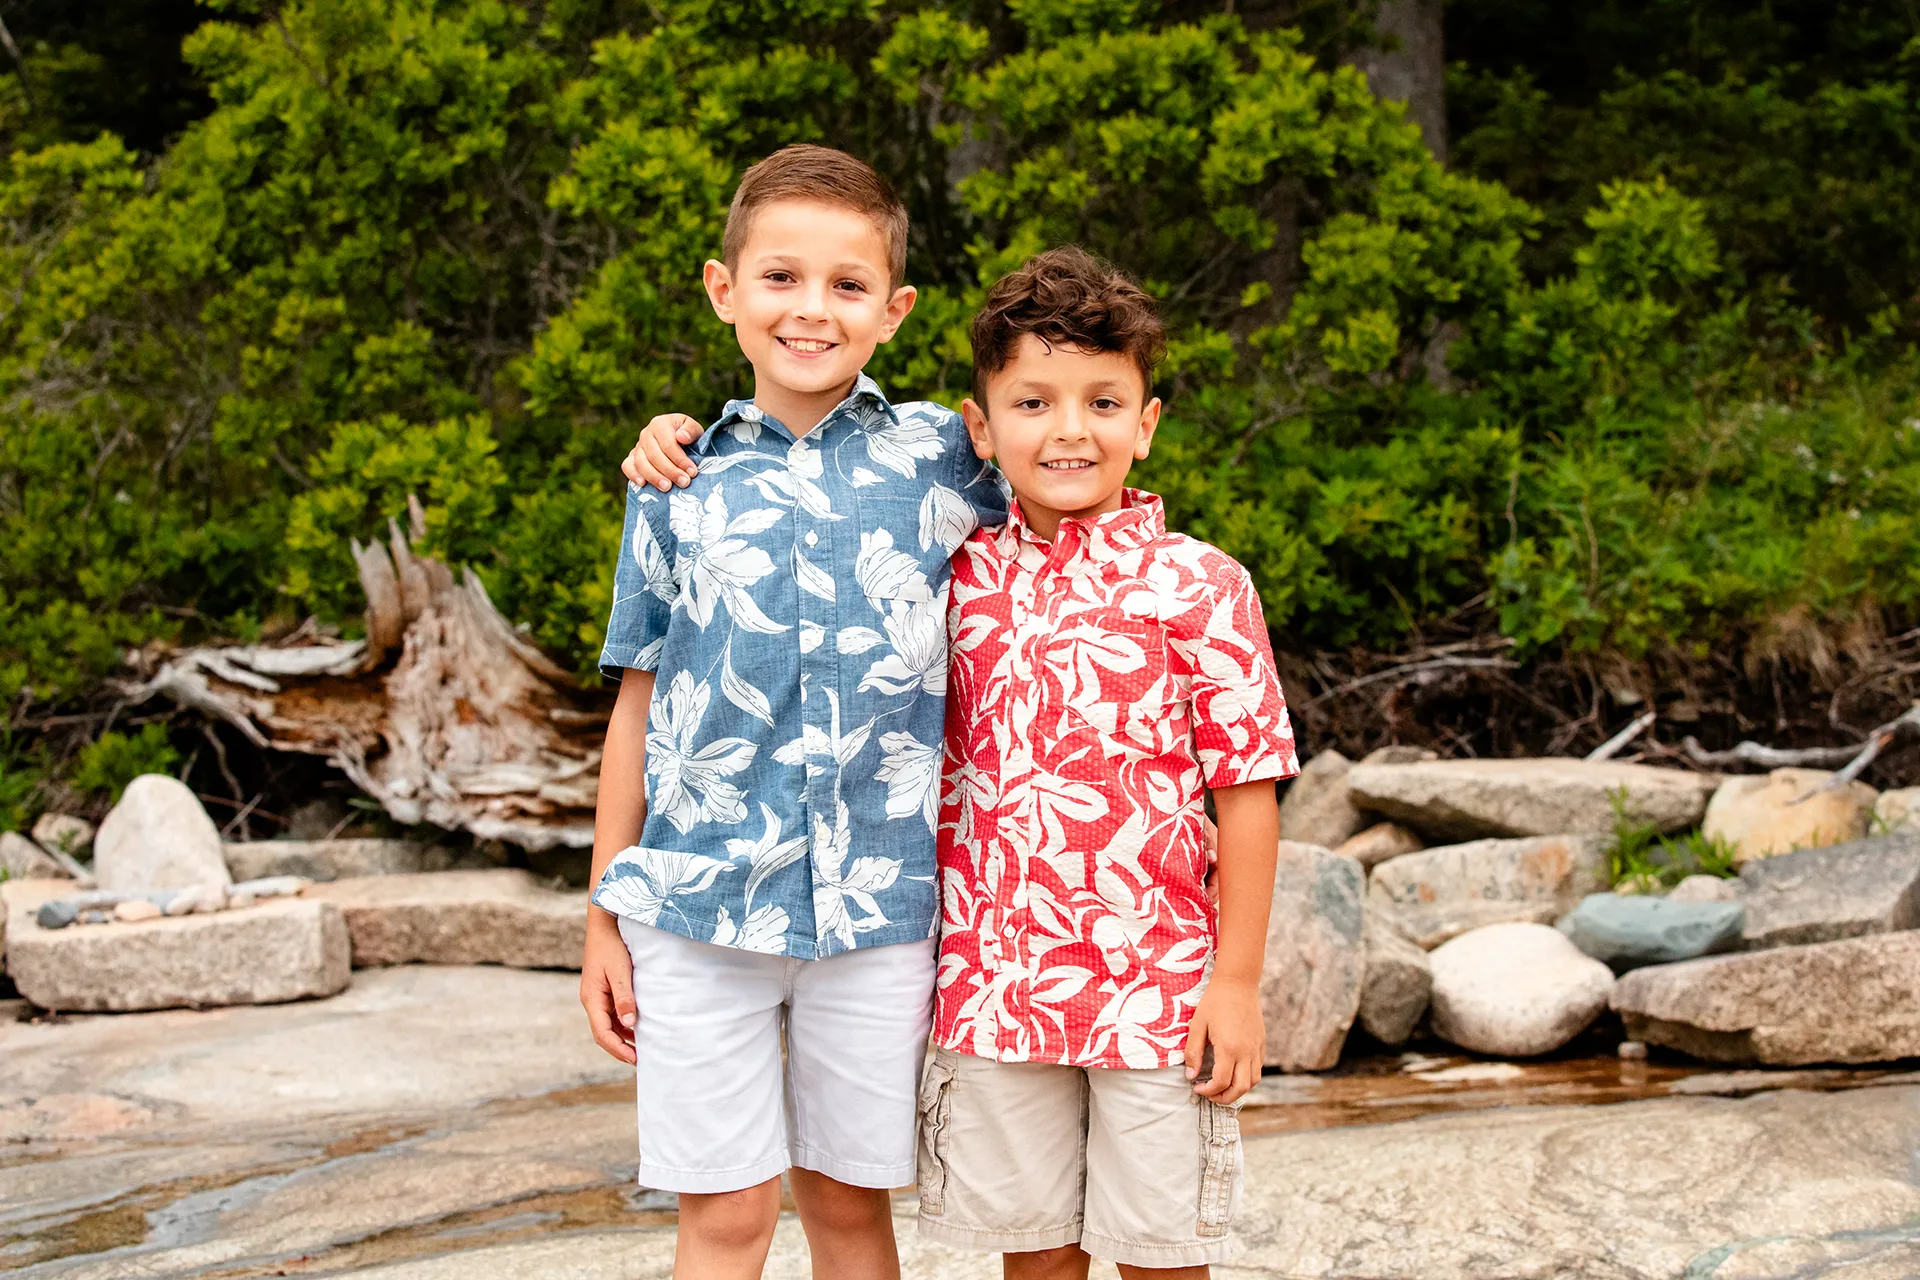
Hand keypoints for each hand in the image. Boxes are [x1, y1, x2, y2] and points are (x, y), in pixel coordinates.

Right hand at [580, 915, 637, 1062]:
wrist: (605, 925)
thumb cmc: (612, 945)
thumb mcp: (620, 971)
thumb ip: (624, 996)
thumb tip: (629, 1023)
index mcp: (592, 999)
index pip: (602, 1033)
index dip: (617, 1049)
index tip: (634, 1059)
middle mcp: (592, 1000)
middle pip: (604, 1033)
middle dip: (620, 1048)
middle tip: (640, 1060)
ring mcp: (598, 996)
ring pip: (608, 1025)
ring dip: (623, 1037)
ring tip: (642, 1048)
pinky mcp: (605, 990)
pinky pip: (612, 1014)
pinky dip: (624, 1024)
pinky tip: (638, 1027)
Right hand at [622, 413, 703, 490]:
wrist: (680, 441)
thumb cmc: (688, 436)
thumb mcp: (695, 430)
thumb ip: (691, 431)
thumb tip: (682, 437)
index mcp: (660, 424)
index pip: (668, 444)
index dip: (680, 460)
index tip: (692, 472)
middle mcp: (646, 434)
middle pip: (655, 456)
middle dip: (670, 471)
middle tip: (684, 483)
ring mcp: (638, 446)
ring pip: (641, 463)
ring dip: (654, 477)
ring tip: (667, 488)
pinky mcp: (632, 458)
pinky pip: (627, 466)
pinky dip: (633, 475)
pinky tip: (643, 484)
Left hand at [1185, 977, 1262, 1104]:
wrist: (1237, 983)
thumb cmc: (1214, 1002)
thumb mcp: (1197, 1025)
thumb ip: (1193, 1052)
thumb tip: (1191, 1076)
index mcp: (1229, 1048)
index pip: (1221, 1082)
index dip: (1208, 1091)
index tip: (1197, 1087)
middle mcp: (1246, 1051)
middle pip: (1240, 1088)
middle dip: (1224, 1098)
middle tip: (1210, 1095)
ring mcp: (1256, 1048)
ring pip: (1253, 1082)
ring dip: (1238, 1091)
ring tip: (1222, 1088)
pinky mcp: (1261, 1043)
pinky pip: (1257, 1068)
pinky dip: (1247, 1078)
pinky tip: (1234, 1072)